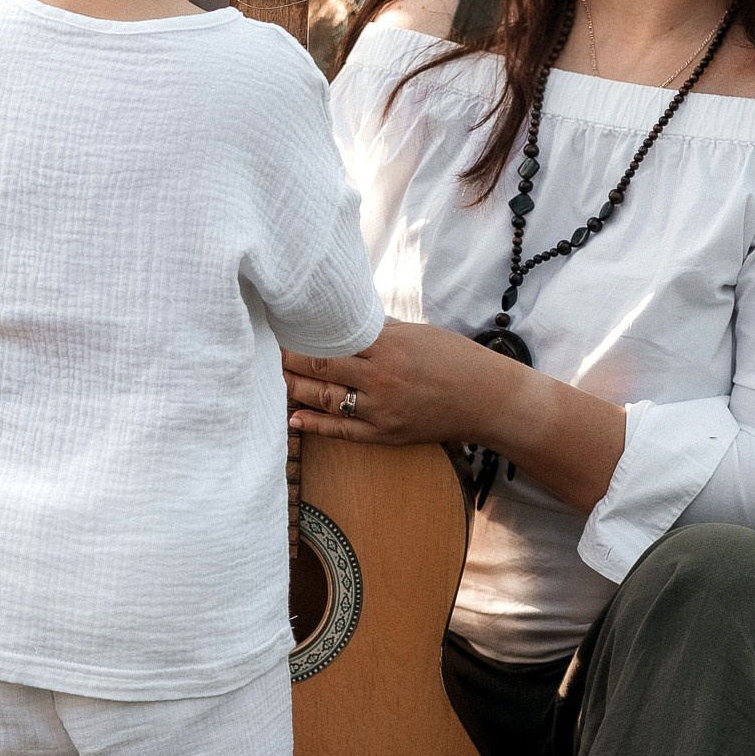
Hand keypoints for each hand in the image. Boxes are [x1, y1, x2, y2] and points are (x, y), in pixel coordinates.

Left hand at [285, 320, 505, 447]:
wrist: (486, 399)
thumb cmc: (455, 359)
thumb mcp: (416, 333)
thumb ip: (379, 330)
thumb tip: (347, 321)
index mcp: (387, 346)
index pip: (332, 339)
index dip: (303, 334)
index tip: (283, 326)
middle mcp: (380, 378)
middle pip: (321, 367)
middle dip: (290, 359)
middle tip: (268, 351)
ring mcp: (381, 410)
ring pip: (325, 399)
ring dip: (297, 389)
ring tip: (276, 379)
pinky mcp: (385, 434)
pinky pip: (342, 431)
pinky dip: (315, 425)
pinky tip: (295, 418)